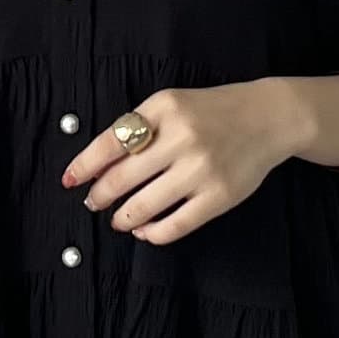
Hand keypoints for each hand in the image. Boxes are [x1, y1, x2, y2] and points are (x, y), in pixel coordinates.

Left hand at [61, 79, 309, 244]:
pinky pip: (175, 225)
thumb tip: (98, 167)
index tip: (70, 180)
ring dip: (122, 218)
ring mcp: (201, 169)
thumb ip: (138, 128)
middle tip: (93, 203)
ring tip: (118, 220)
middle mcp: (181, 138)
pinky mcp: (219, 196)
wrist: (268, 118)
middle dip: (100, 196)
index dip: (84, 166)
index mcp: (163, 109)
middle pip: (122, 178)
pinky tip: (144, 230)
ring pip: (144, 206)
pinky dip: (152, 233)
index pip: (111, 142)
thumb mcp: (172, 104)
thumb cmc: (212, 112)